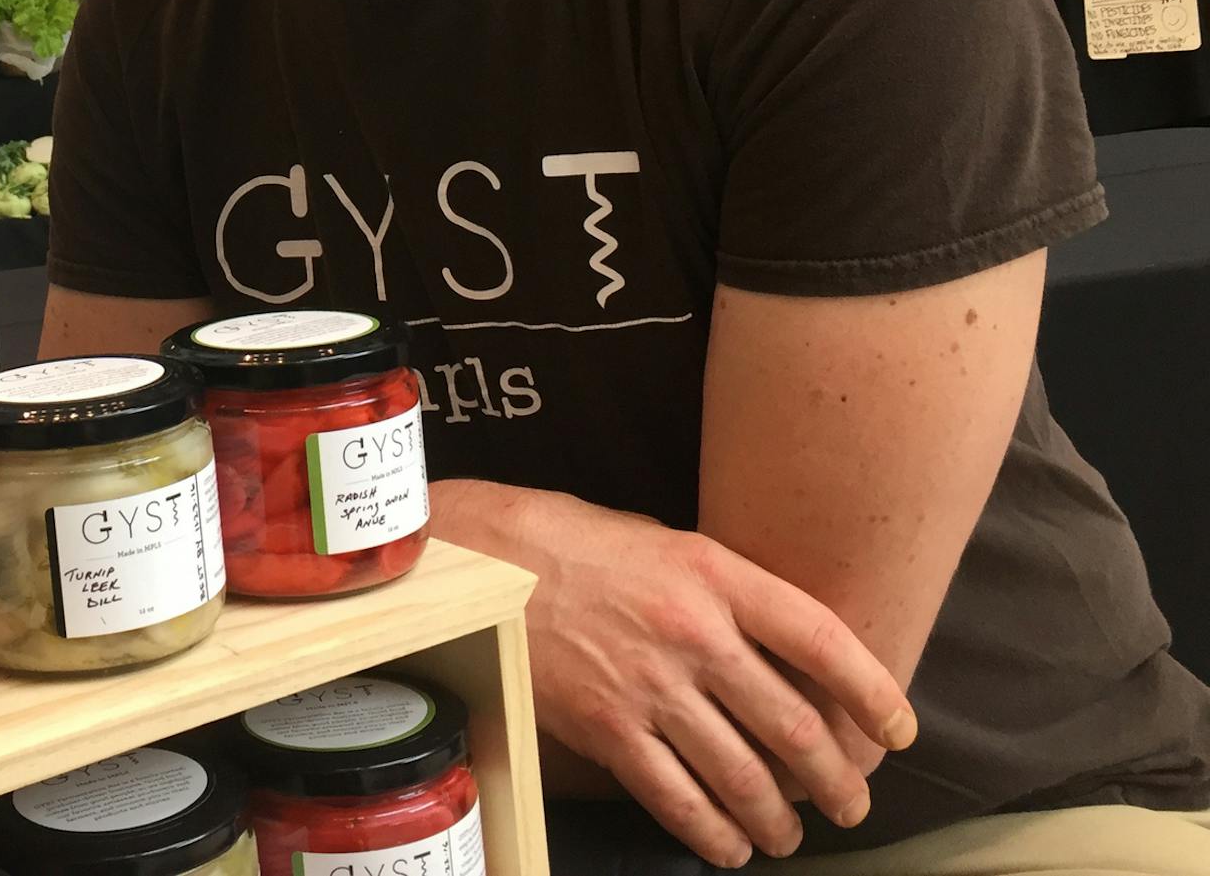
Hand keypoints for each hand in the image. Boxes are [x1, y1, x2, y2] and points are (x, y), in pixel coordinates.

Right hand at [430, 480, 916, 867]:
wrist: (485, 560)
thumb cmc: (572, 541)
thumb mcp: (660, 540)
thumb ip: (719, 592)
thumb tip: (771, 646)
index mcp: (713, 572)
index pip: (821, 639)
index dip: (873, 692)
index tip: (898, 730)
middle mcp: (692, 631)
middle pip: (792, 723)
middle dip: (834, 777)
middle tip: (850, 803)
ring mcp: (649, 684)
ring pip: (741, 772)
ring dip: (779, 816)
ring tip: (792, 833)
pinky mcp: (607, 727)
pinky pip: (676, 797)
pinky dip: (712, 832)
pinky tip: (730, 844)